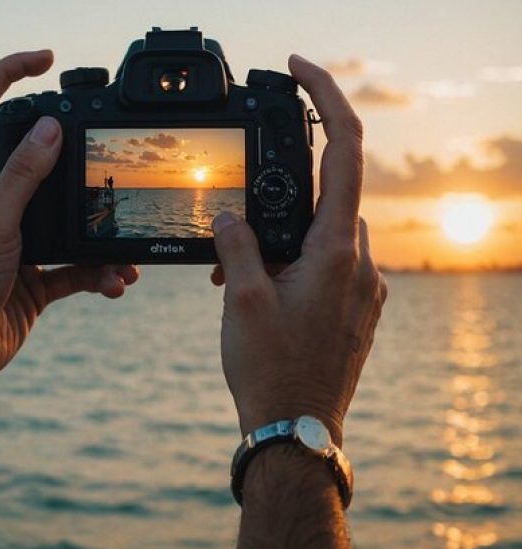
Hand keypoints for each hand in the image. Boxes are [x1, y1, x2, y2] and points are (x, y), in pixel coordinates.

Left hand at [0, 51, 137, 398]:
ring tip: (126, 245)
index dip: (7, 73)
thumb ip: (21, 178)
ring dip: (99, 229)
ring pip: (68, 217)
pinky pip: (77, 266)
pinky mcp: (35, 276)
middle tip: (107, 148)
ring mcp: (18, 240)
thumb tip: (50, 127)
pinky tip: (117, 281)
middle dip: (74, 151)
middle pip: (37, 157)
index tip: (46, 60)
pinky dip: (100, 272)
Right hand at [211, 55, 386, 445]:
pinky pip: (328, 267)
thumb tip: (231, 214)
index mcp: (337, 250)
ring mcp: (363, 290)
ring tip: (236, 278)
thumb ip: (235, 242)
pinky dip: (293, 264)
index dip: (324, 99)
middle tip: (233, 235)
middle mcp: (362, 264)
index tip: (298, 70)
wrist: (295, 431)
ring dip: (280, 241)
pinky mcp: (357, 311)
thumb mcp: (239, 298)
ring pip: (323, 235)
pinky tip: (261, 293)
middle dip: (277, 200)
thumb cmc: (270, 370)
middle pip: (325, 198)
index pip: (342, 151)